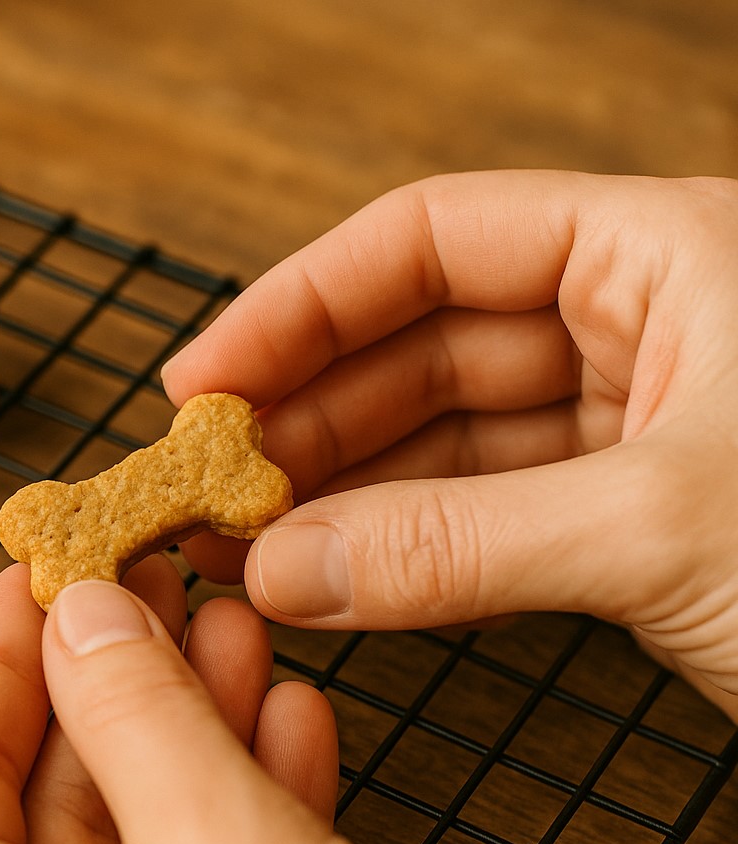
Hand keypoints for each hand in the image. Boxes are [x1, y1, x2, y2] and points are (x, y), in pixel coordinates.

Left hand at [0, 561, 463, 843]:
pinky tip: (291, 725)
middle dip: (120, 676)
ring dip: (192, 728)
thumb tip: (84, 609)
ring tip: (242, 629)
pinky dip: (239, 809)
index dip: (0, 647)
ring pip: (131, 835)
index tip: (43, 561)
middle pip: (44, 791)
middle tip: (164, 578)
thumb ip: (139, 714)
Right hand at [160, 171, 737, 714]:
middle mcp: (643, 325)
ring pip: (447, 444)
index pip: (431, 240)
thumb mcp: (663, 528)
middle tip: (205, 487)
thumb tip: (285, 570)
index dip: (299, 307)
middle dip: (306, 419)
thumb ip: (461, 545)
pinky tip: (331, 583)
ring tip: (242, 550)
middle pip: (422, 346)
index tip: (200, 384)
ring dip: (342, 499)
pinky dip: (410, 555)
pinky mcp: (639, 524)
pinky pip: (491, 522)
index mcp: (662, 254)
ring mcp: (640, 426)